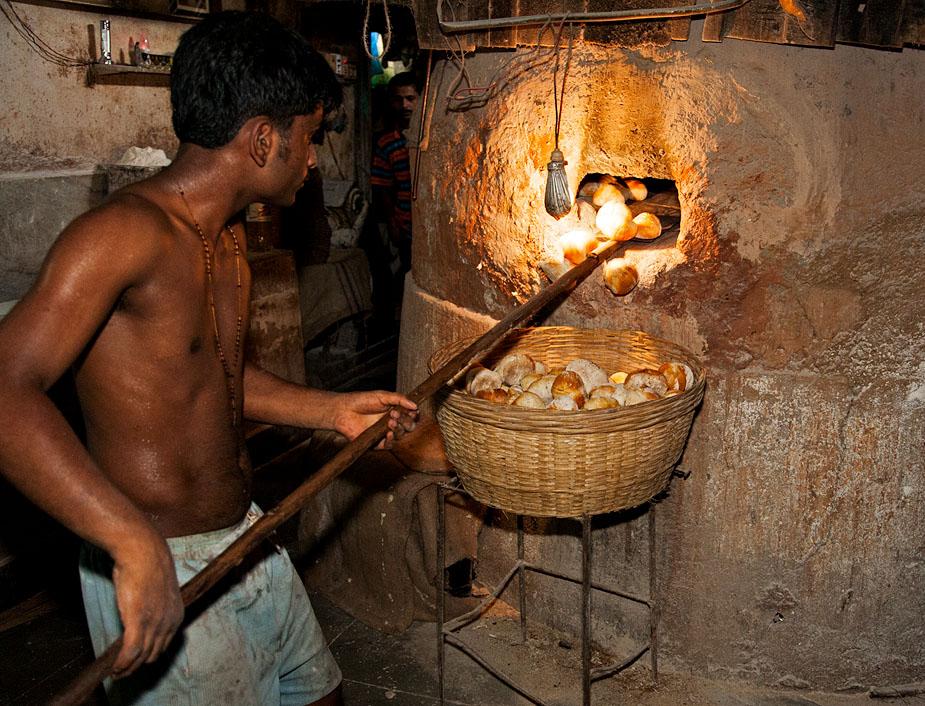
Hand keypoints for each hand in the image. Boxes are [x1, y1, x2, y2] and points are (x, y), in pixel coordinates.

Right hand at [109, 530, 183, 677]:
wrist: (143, 552)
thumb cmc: (147, 567)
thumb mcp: (157, 592)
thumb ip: (153, 609)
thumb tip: (142, 619)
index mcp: (176, 615)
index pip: (164, 645)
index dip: (149, 655)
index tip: (137, 660)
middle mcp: (169, 622)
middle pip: (152, 655)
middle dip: (137, 666)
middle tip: (123, 670)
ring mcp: (155, 623)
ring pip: (141, 657)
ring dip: (127, 668)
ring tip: (116, 672)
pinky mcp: (138, 622)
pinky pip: (130, 652)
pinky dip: (122, 663)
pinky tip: (114, 668)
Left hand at [331, 390, 417, 448]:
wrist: (344, 410)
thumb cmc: (362, 401)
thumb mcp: (382, 396)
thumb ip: (399, 399)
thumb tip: (415, 405)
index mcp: (395, 411)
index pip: (411, 415)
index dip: (414, 414)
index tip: (412, 411)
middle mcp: (392, 422)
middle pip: (408, 426)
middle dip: (406, 421)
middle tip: (395, 415)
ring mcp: (385, 433)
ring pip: (400, 435)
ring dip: (398, 429)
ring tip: (390, 421)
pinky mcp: (377, 443)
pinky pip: (389, 445)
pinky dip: (391, 441)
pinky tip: (388, 434)